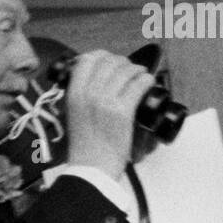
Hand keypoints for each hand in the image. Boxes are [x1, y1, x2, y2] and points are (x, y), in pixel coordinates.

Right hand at [64, 51, 155, 180]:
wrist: (91, 166)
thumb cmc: (85, 144)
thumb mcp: (72, 113)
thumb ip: (81, 96)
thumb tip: (95, 82)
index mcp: (73, 93)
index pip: (87, 60)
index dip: (103, 55)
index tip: (111, 60)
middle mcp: (88, 93)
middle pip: (109, 62)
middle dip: (123, 62)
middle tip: (130, 69)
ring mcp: (105, 101)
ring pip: (125, 71)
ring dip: (138, 70)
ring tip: (142, 74)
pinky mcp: (122, 111)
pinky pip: (138, 86)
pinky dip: (146, 80)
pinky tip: (149, 82)